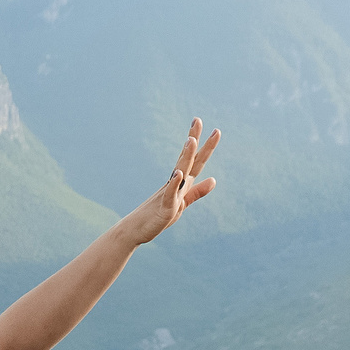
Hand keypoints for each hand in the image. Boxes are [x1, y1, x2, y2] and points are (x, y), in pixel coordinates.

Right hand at [120, 119, 218, 244]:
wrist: (136, 230)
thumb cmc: (158, 216)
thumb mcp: (182, 203)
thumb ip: (197, 191)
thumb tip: (214, 180)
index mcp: (181, 182)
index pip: (194, 160)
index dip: (202, 144)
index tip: (209, 127)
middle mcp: (175, 183)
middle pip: (188, 159)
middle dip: (194, 140)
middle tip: (197, 119)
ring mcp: (169, 193)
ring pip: (180, 172)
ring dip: (186, 156)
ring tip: (191, 140)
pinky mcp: (165, 207)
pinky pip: (170, 194)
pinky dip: (175, 183)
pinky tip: (179, 174)